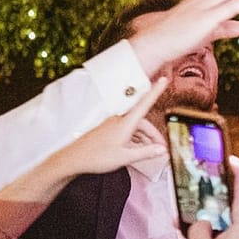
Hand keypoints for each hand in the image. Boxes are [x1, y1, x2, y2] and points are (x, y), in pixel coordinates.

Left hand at [44, 78, 168, 179]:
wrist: (74, 158)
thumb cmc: (97, 157)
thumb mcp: (125, 157)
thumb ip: (146, 152)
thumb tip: (162, 150)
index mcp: (125, 123)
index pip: (145, 103)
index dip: (156, 91)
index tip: (164, 80)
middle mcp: (120, 121)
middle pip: (143, 123)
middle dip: (154, 134)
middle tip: (162, 148)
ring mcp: (113, 125)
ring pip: (135, 128)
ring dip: (145, 139)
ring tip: (150, 152)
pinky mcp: (109, 131)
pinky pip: (127, 132)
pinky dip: (135, 140)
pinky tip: (137, 150)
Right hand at [188, 157, 238, 238]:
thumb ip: (195, 229)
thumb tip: (198, 221)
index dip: (228, 159)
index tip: (214, 152)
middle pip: (234, 188)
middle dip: (213, 188)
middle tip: (194, 186)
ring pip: (234, 203)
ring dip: (216, 206)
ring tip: (196, 213)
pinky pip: (238, 214)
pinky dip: (223, 217)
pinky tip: (207, 227)